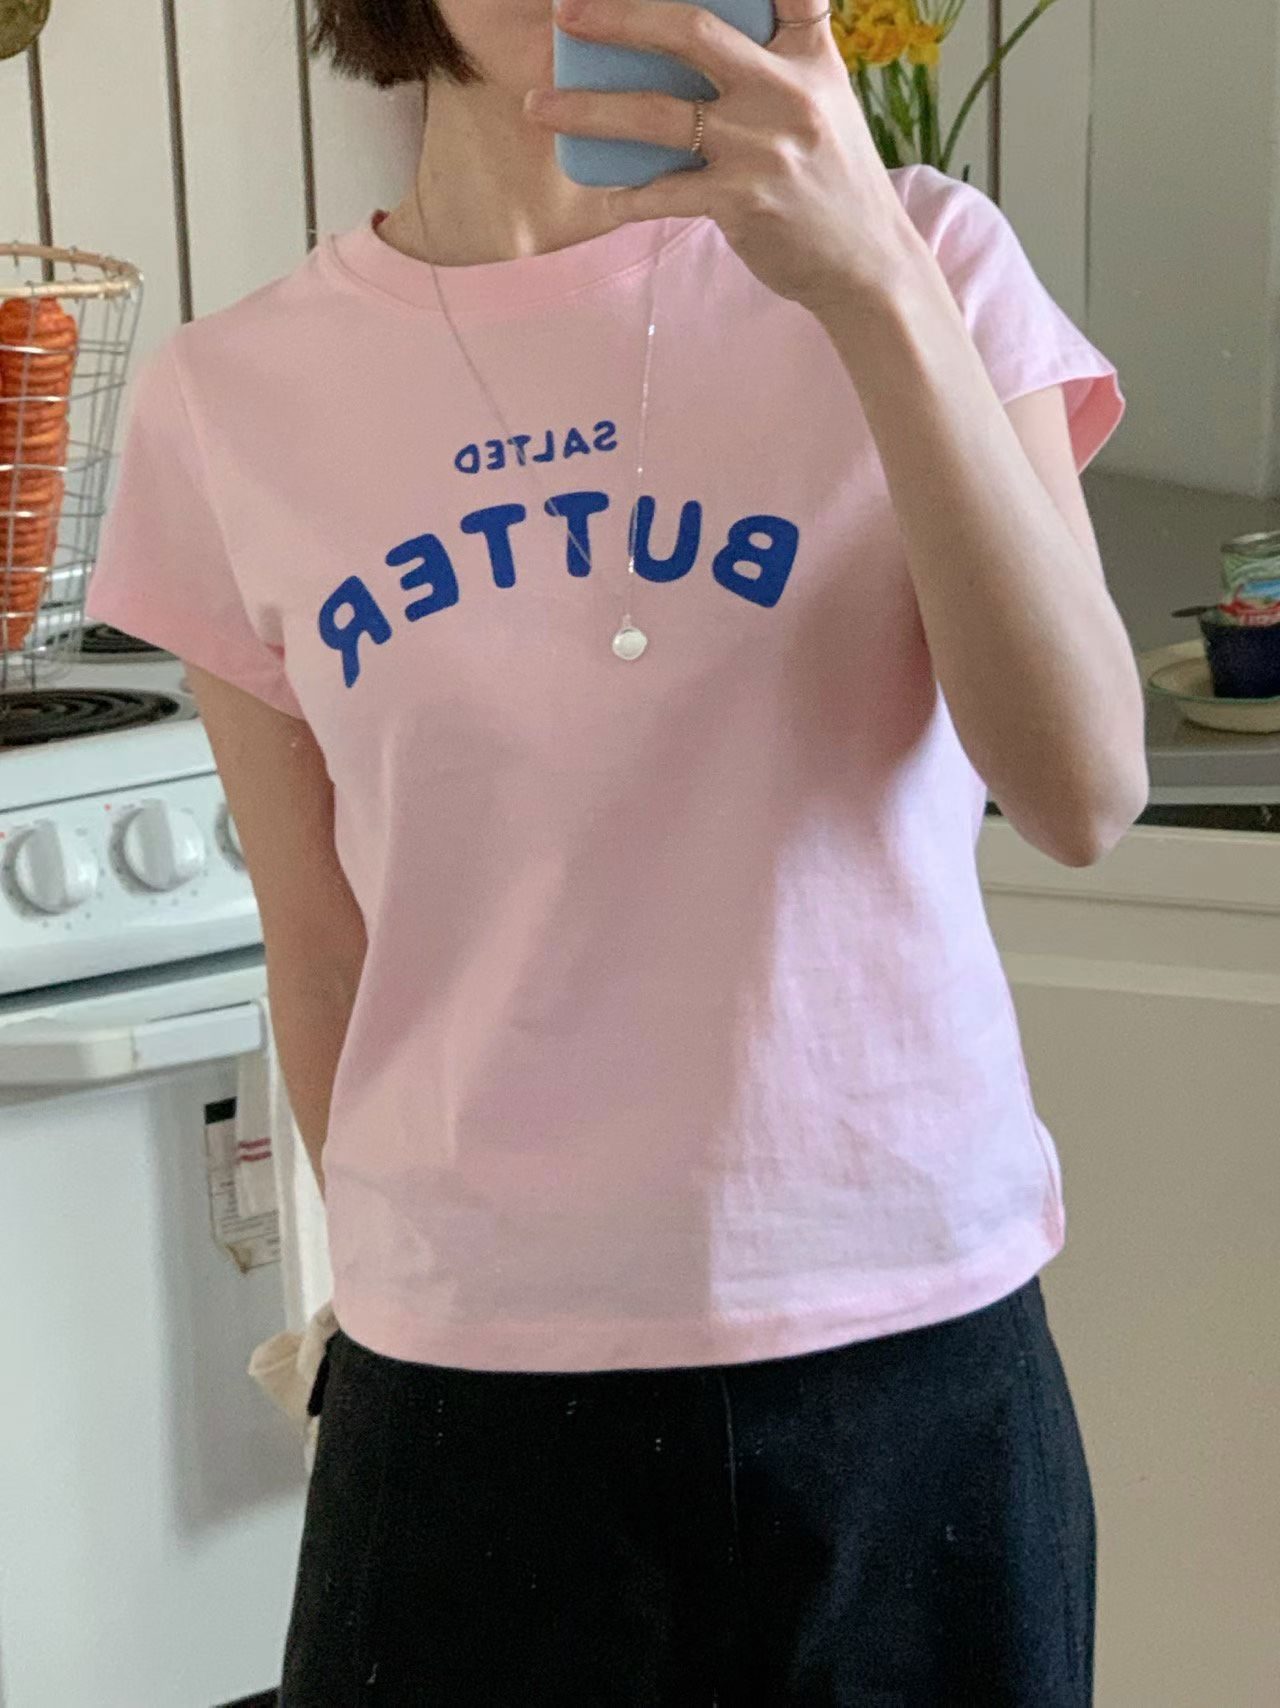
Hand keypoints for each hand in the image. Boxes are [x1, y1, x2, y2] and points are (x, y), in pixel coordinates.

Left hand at [525, 0, 930, 317]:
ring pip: (656, 115)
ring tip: (541, 107)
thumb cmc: (830, 175)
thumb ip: (781, 48)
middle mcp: (786, 91)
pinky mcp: (741, 203)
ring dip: (588, 110)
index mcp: (806, 53)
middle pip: (689, 31)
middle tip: (566, 13)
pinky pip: (663, 192)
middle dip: (618, 17)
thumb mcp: (823, 95)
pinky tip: (601, 194)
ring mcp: (761, 148)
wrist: (865, 262)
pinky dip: (625, 194)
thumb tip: (695, 28)